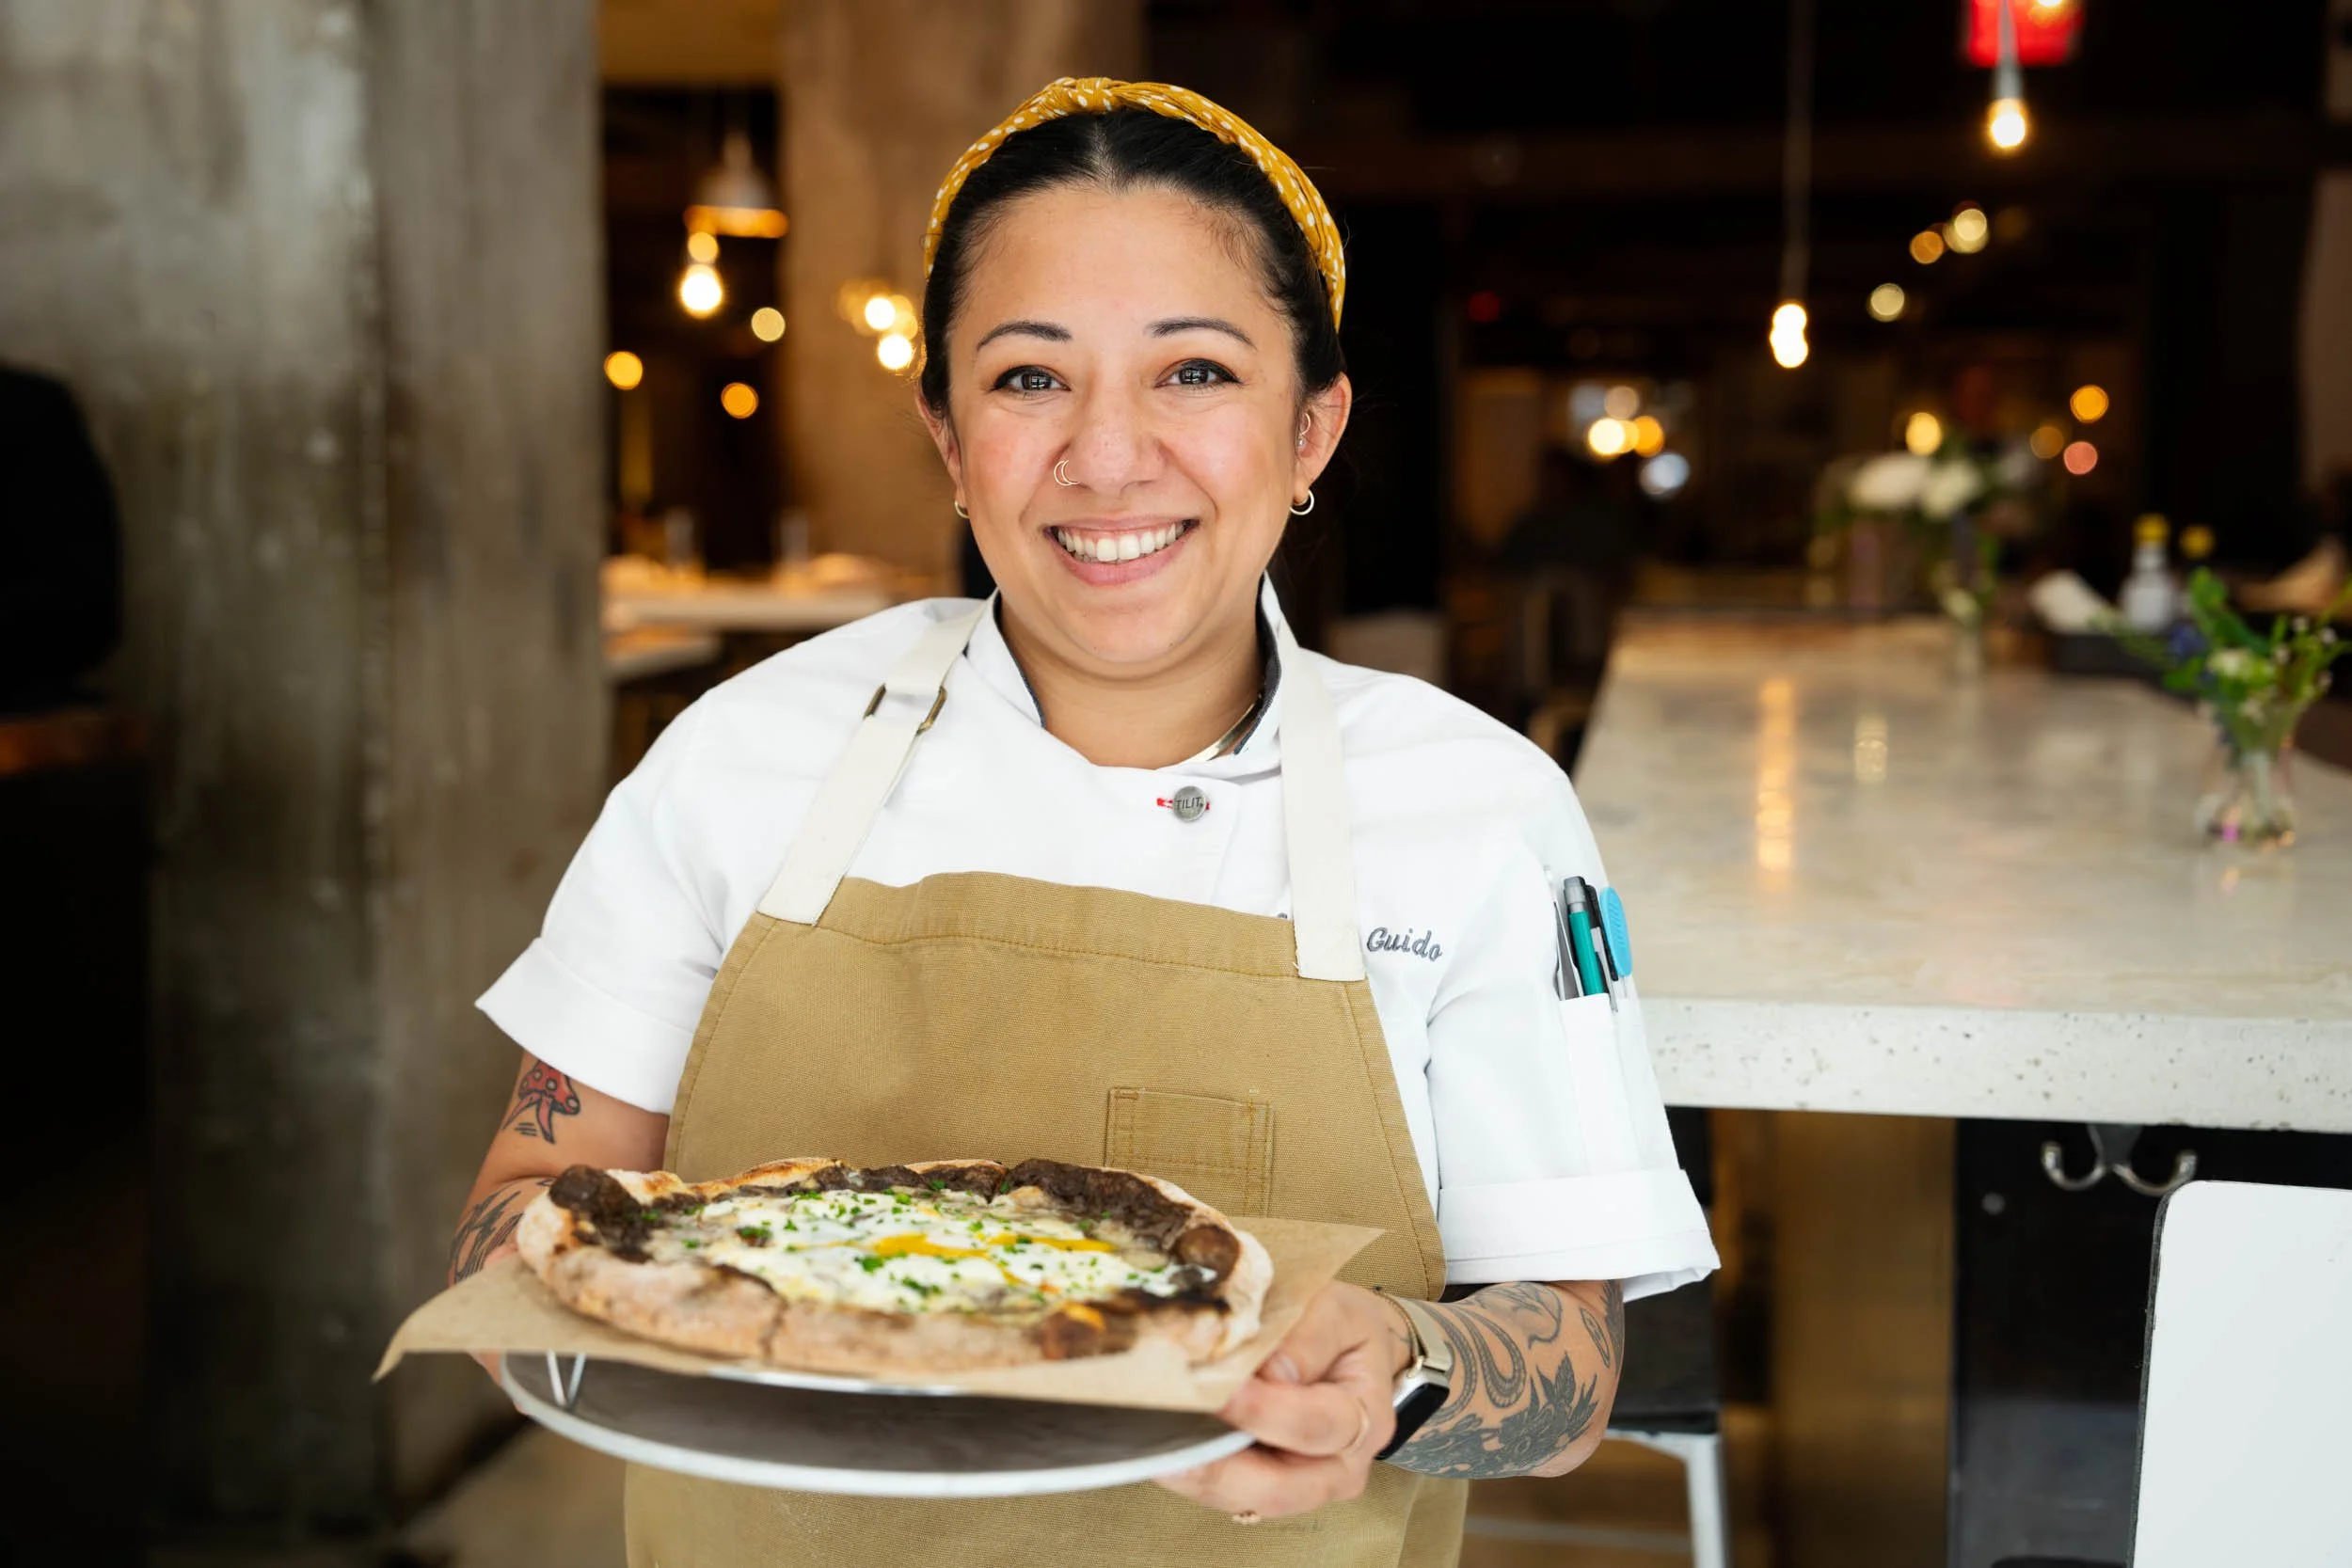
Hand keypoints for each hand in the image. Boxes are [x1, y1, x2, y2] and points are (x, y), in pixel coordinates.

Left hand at [1155, 1282, 1412, 1520]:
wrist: (1354, 1352)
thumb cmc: (1346, 1330)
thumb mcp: (1338, 1311)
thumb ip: (1305, 1336)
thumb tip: (1264, 1369)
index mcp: (1365, 1419)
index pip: (1314, 1425)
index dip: (1265, 1410)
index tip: (1221, 1388)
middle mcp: (1338, 1468)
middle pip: (1279, 1488)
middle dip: (1220, 1466)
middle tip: (1171, 1433)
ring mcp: (1300, 1486)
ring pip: (1245, 1500)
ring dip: (1197, 1475)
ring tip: (1154, 1444)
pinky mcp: (1263, 1486)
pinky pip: (1226, 1492)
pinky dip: (1192, 1474)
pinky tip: (1160, 1446)